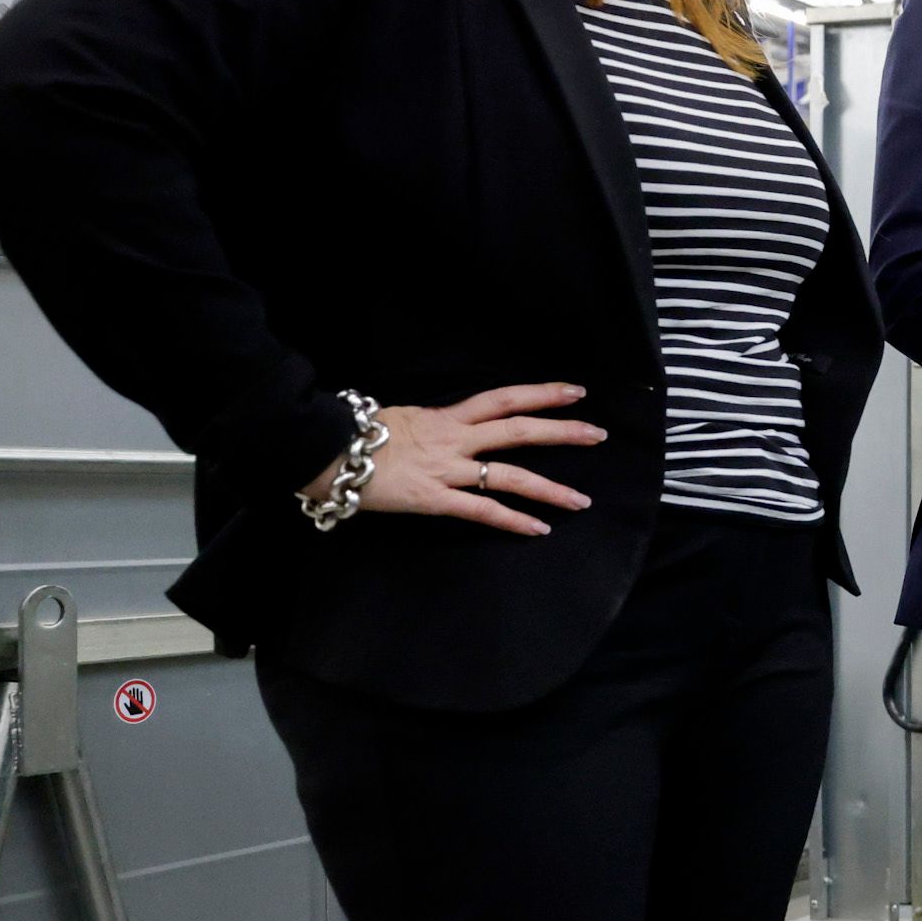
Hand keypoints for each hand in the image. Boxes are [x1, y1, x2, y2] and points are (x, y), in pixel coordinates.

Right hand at [300, 382, 603, 537]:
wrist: (323, 451)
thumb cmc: (355, 435)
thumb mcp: (400, 417)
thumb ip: (428, 423)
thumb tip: (440, 426)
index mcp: (445, 416)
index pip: (502, 399)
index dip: (540, 393)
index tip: (575, 392)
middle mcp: (454, 439)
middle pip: (518, 430)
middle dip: (561, 431)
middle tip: (598, 434)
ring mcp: (446, 469)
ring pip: (509, 476)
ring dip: (550, 488)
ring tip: (582, 500)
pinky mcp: (434, 499)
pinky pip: (481, 511)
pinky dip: (511, 520)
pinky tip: (539, 528)